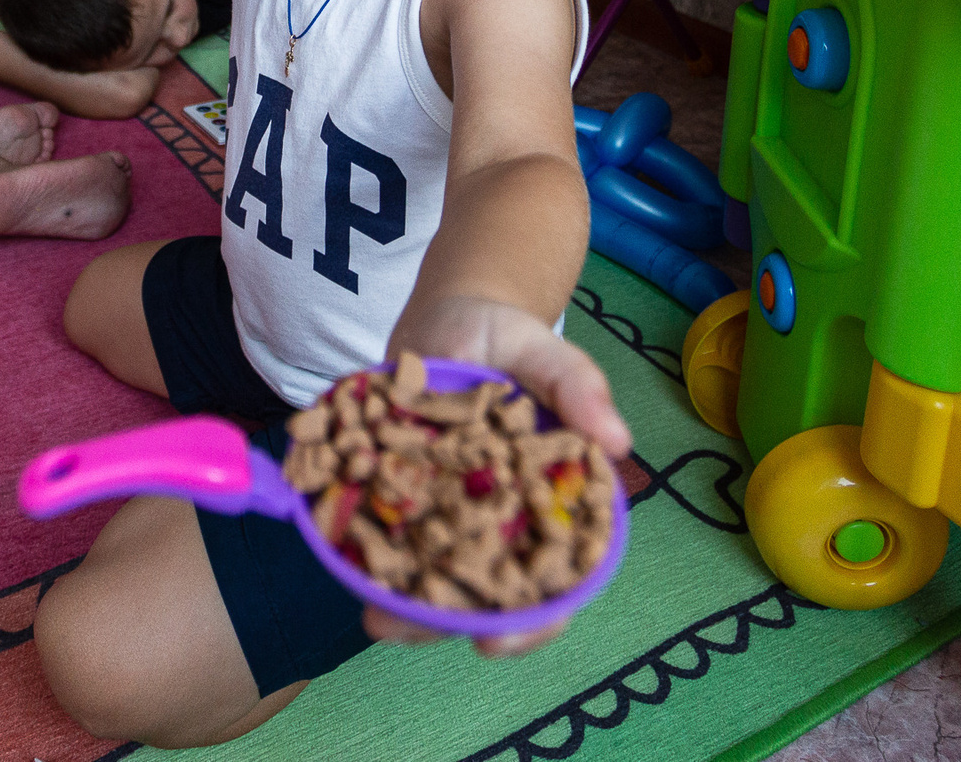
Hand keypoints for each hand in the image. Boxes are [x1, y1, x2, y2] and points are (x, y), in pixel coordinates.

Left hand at [365, 294, 632, 656]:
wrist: (448, 318)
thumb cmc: (505, 337)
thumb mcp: (540, 349)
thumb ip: (576, 385)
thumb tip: (617, 442)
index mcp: (550, 503)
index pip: (554, 579)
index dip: (533, 621)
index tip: (494, 642)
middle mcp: (500, 521)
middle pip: (484, 596)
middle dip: (443, 622)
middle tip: (395, 627)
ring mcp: (448, 513)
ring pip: (433, 578)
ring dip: (401, 605)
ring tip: (368, 613)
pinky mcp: (403, 496)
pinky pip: (389, 538)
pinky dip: (369, 557)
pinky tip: (344, 565)